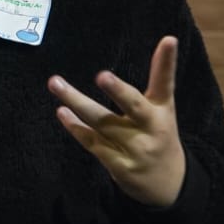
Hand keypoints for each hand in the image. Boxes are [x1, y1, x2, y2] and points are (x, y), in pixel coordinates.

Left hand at [49, 35, 185, 207]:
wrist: (168, 185)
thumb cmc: (159, 135)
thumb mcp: (164, 108)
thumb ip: (161, 76)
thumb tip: (168, 38)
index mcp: (162, 110)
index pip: (166, 83)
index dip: (167, 62)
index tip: (169, 40)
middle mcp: (150, 127)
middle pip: (133, 105)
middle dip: (118, 91)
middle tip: (102, 75)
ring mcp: (135, 148)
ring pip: (101, 122)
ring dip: (76, 102)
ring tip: (55, 82)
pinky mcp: (119, 166)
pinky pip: (93, 143)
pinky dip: (76, 128)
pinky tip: (62, 113)